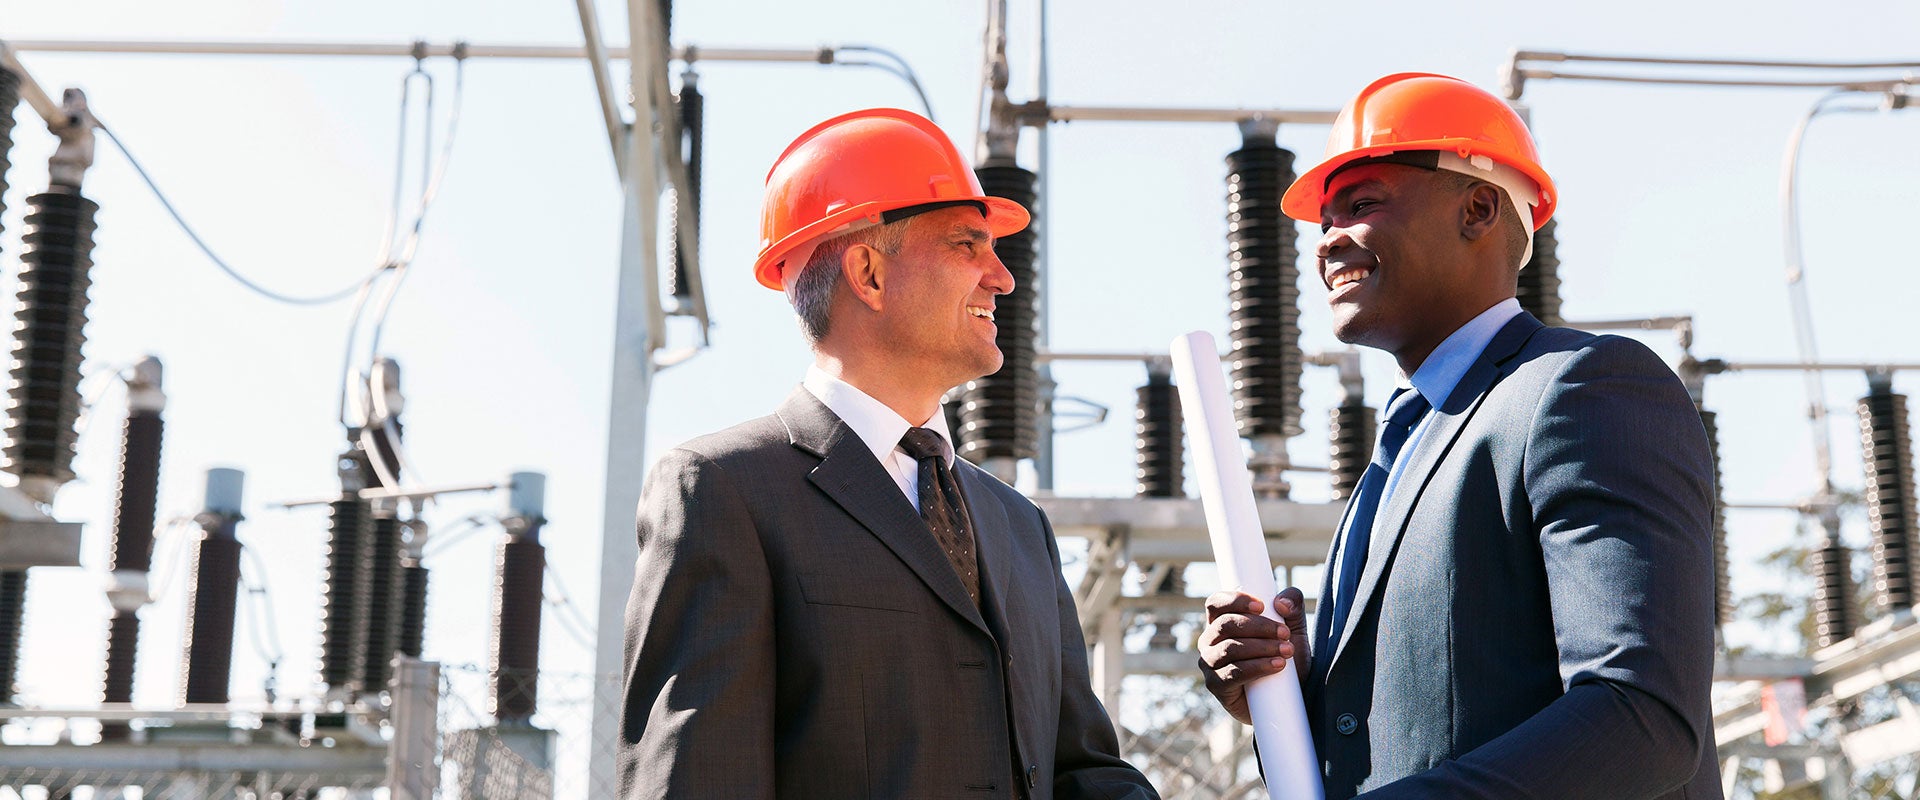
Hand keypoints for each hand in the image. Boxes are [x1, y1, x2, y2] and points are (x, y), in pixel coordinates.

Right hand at [1198, 587, 1310, 724]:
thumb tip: (1280, 602)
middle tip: (1285, 633)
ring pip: (1230, 648)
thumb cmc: (1283, 657)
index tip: (1262, 606)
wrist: (1286, 697)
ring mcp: (1209, 664)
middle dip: (1258, 626)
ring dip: (1261, 647)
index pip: (1216, 604)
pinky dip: (1256, 667)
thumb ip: (1293, 606)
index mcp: (1220, 622)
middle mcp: (1209, 641)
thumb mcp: (1294, 628)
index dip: (1235, 601)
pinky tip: (1276, 666)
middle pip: (1225, 624)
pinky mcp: (1216, 686)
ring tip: (1286, 651)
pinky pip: (1232, 673)